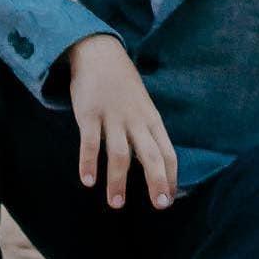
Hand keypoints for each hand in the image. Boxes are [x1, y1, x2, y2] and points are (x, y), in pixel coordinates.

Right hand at [65, 34, 177, 211]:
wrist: (100, 52)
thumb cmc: (123, 86)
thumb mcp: (143, 107)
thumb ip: (147, 134)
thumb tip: (155, 165)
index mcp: (151, 120)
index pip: (168, 152)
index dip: (170, 177)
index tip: (169, 200)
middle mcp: (136, 120)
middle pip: (151, 154)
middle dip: (156, 180)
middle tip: (159, 206)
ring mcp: (113, 117)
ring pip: (120, 153)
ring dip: (118, 180)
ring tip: (116, 204)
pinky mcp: (89, 114)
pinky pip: (91, 142)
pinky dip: (89, 162)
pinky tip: (88, 181)